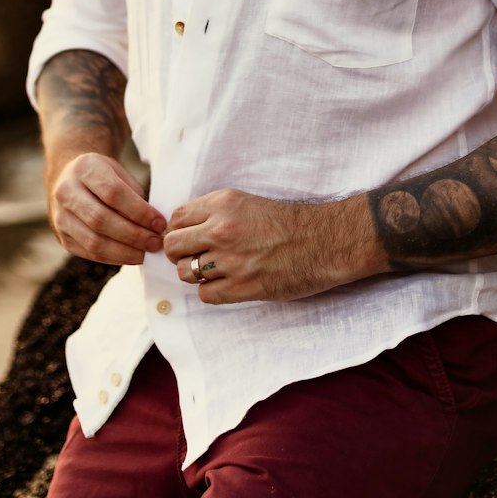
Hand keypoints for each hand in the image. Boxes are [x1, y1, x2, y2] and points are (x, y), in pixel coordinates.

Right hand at [48, 152, 166, 265]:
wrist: (70, 178)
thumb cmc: (103, 176)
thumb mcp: (119, 173)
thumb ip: (134, 196)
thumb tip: (154, 226)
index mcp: (85, 169)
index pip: (113, 193)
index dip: (139, 211)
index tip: (160, 223)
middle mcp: (66, 192)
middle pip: (101, 220)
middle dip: (133, 235)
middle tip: (155, 242)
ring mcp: (60, 216)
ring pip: (93, 241)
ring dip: (124, 252)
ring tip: (146, 253)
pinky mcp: (62, 237)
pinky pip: (89, 252)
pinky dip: (113, 257)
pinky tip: (131, 256)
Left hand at [163, 189, 380, 304]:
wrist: (323, 241)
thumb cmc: (288, 222)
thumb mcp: (247, 202)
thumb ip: (216, 212)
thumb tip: (186, 229)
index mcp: (223, 203)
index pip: (177, 218)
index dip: (178, 230)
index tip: (187, 237)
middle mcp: (221, 229)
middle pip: (173, 246)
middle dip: (179, 253)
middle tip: (193, 256)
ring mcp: (230, 260)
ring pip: (185, 272)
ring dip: (196, 273)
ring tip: (214, 270)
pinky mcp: (241, 287)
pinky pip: (205, 294)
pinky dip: (212, 291)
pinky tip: (227, 284)